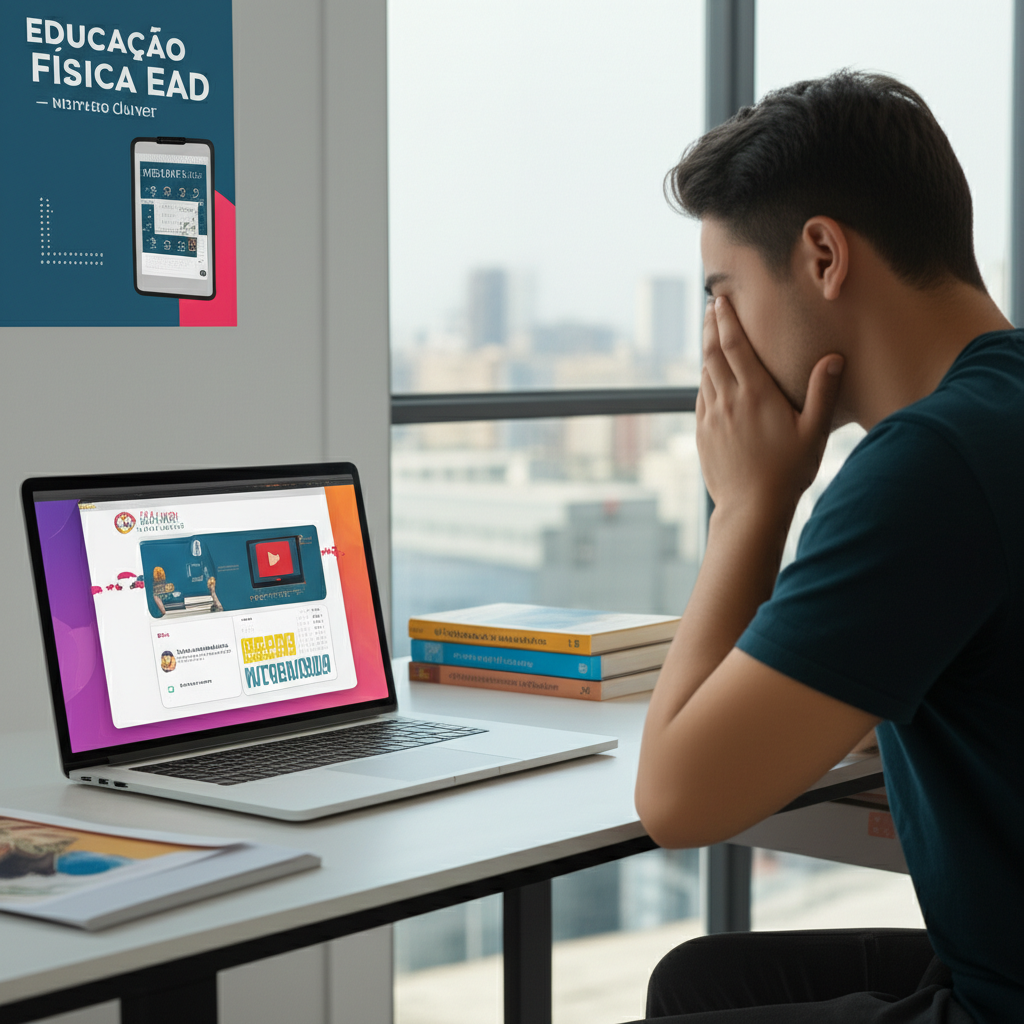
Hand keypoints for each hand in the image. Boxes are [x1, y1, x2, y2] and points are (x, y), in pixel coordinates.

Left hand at [697, 296, 843, 517]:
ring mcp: (711, 417)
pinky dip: (704, 381)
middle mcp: (728, 400)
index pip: (735, 346)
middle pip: (713, 354)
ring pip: (705, 375)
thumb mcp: (814, 432)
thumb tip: (834, 358)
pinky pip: (701, 399)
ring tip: (710, 337)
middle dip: (710, 327)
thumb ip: (823, 393)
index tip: (719, 301)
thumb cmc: (788, 472)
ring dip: (706, 353)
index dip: (726, 320)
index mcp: (755, 394)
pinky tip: (709, 379)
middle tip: (709, 308)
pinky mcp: (703, 434)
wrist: (750, 508)